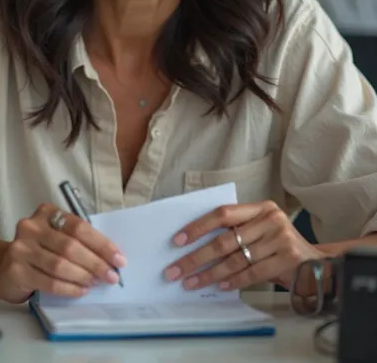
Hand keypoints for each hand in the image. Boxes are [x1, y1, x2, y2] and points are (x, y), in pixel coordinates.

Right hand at [0, 204, 126, 303]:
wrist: (3, 268)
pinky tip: (81, 290)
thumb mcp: (56, 236)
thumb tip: (110, 257)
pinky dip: (69, 288)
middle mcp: (31, 226)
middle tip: (111, 276)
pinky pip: (49, 282)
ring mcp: (21, 248)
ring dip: (83, 276)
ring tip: (96, 283)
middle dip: (95, 263)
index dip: (101, 244)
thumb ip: (78, 239)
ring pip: (60, 265)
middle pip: (70, 246)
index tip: (118, 259)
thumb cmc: (40, 250)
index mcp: (46, 212)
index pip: (79, 226)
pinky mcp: (16, 271)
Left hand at [164, 201, 322, 291]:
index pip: (223, 214)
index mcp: (260, 207)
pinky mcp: (288, 259)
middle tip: (175, 270)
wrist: (317, 263)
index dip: (198, 227)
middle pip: (225, 240)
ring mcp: (280, 238)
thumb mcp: (261, 230)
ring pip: (236, 259)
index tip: (177, 240)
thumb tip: (195, 244)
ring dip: (210, 274)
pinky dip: (234, 281)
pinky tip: (219, 286)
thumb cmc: (279, 246)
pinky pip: (253, 272)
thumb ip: (237, 231)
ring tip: (191, 283)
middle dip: (196, 257)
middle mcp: (271, 219)